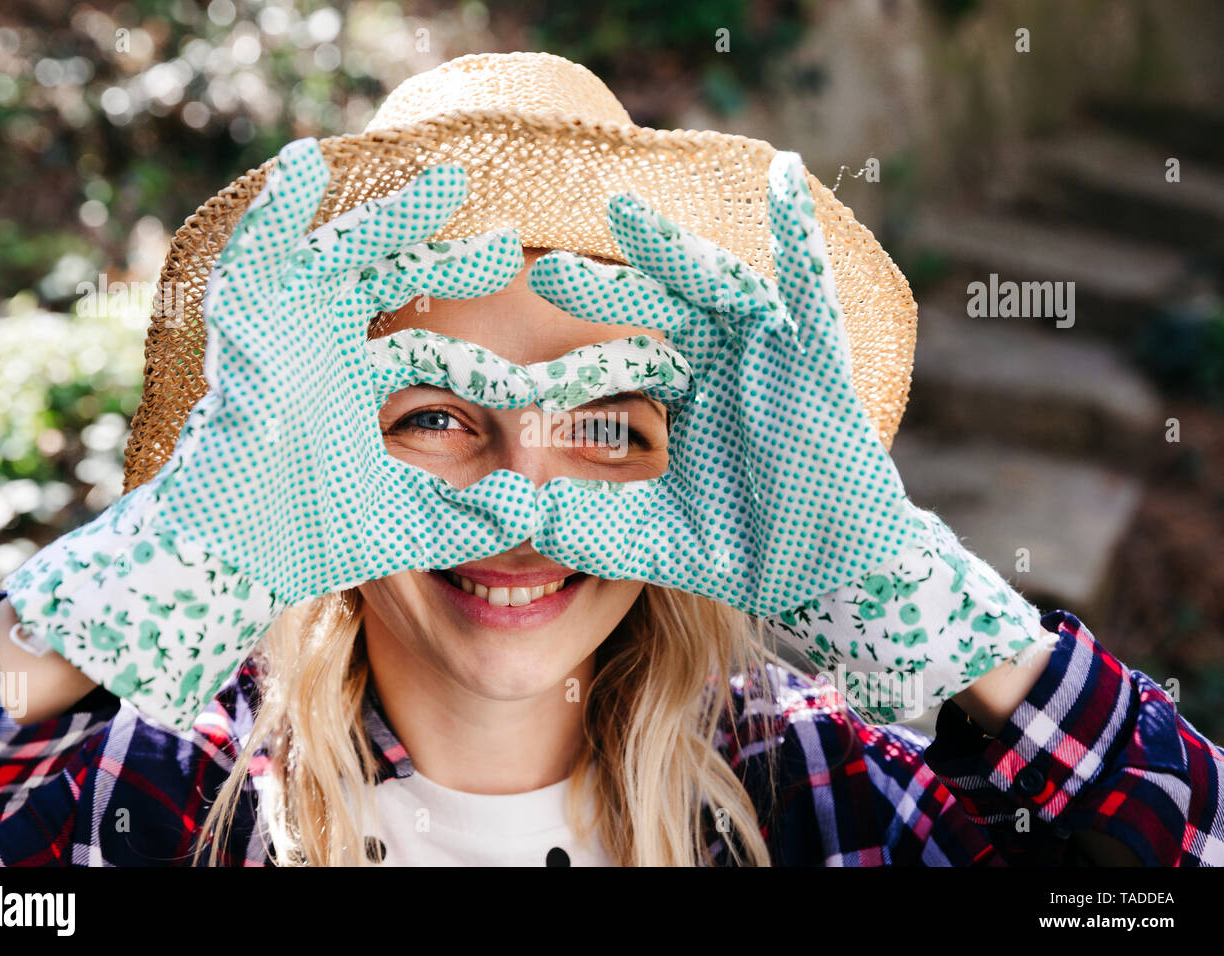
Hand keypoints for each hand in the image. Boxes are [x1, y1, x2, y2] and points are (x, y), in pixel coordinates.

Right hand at [159, 137, 536, 601]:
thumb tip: (536, 514)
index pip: (437, 352)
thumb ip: (474, 519)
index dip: (492, 367)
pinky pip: (254, 256)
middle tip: (509, 247)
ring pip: (339, 256)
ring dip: (388, 219)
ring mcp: (285, 333)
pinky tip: (302, 164)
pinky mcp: (242, 329)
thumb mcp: (412, 525)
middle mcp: (326, 348)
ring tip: (446, 183)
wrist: (238, 558)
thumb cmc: (313, 540)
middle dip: (448, 262)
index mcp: (363, 385)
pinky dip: (273, 212)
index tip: (551, 384)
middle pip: (394, 286)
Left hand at [525, 150, 918, 616]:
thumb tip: (522, 517)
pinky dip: (801, 237)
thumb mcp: (651, 542)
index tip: (506, 340)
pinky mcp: (820, 359)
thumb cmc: (737, 551)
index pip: (613, 358)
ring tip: (623, 214)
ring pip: (719, 289)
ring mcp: (766, 356)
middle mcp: (714, 363)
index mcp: (669, 398)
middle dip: (605, 289)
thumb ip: (591, 531)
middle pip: (655, 311)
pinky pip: (813, 290)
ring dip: (676, 251)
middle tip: (544, 270)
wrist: (822, 570)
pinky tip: (784, 178)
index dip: (566, 350)